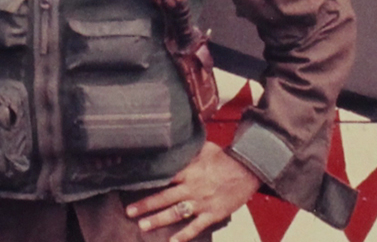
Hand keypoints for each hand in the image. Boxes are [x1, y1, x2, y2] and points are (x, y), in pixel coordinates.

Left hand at [125, 141, 259, 241]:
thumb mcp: (203, 148)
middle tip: (129, 211)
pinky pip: (196, 226)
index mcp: (187, 171)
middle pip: (164, 197)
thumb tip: (174, 145)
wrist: (247, 169)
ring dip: (158, 220)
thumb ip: (187, 152)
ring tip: (143, 226)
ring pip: (175, 213)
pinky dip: (184, 235)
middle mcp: (191, 187)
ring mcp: (201, 202)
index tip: (131, 186)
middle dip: (145, 205)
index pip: (162, 178)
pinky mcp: (212, 213)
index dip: (147, 183)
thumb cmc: (225, 157)